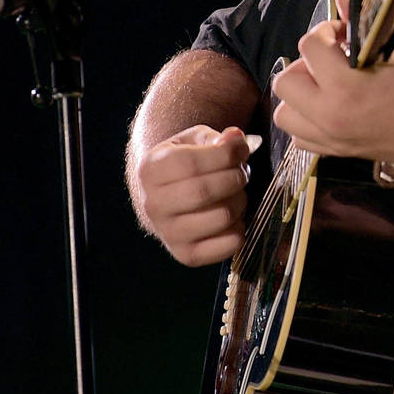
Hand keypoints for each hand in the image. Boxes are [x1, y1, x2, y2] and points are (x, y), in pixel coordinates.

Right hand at [132, 124, 254, 266]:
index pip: (190, 164)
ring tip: (237, 193)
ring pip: (220, 217)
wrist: (166, 197)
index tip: (241, 149)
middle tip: (242, 172)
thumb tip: (235, 138)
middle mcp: (153, 205)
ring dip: (241, 201)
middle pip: (204, 192)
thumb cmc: (184, 163)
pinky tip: (232, 216)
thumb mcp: (194, 141)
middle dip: (235, 178)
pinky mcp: (187, 255)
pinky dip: (240, 228)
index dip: (225, 155)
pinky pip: (228, 244)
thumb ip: (216, 137)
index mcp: (151, 170)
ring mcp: (168, 233)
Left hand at [271, 0, 393, 167]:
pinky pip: (301, 137)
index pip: (308, 47)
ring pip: (285, 114)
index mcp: (347, 89)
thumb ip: (364, 24)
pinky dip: (308, 120)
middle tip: (333, 58)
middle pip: (285, 82)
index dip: (326, 31)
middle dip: (307, 63)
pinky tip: (332, 107)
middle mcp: (332, 118)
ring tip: (329, 84)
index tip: (344, 33)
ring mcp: (334, 140)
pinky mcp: (341, 153)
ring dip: (300, 94)